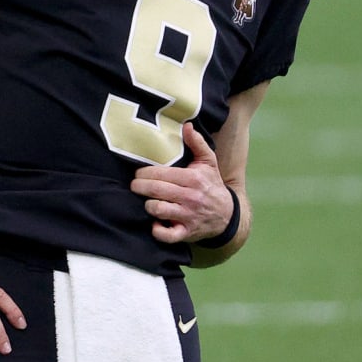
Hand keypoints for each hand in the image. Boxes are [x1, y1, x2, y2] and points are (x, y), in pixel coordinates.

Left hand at [131, 123, 234, 244]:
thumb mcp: (209, 162)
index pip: (160, 174)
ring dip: (148, 205)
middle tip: (135, 186)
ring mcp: (188, 216)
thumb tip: (187, 126)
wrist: (227, 214)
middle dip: (139, 187)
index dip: (143, 174)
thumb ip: (197, 143)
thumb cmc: (212, 185)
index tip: (138, 174)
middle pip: (155, 190)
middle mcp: (190, 197)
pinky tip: (156, 222)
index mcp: (193, 178)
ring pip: (157, 210)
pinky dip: (157, 230)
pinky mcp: (186, 232)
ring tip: (148, 201)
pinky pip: (166, 235)